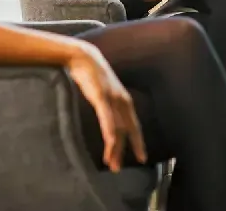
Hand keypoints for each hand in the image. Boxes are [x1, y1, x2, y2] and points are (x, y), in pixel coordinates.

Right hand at [67, 45, 145, 171]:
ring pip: (117, 128)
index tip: (142, 158)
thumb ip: (109, 105)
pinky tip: (110, 141)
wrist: (84, 57)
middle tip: (120, 169)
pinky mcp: (101, 96)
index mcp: (125, 101)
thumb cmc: (93, 75)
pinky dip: (109, 130)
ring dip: (115, 147)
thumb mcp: (105, 92)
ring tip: (111, 163)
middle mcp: (123, 101)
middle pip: (128, 130)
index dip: (138, 142)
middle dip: (126, 150)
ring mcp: (113, 98)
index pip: (135, 126)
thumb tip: (108, 118)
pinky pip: (107, 117)